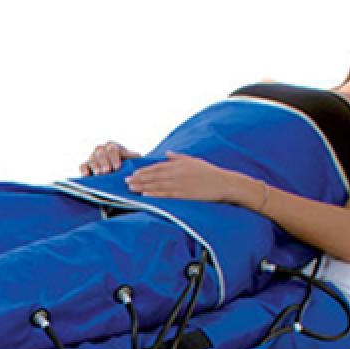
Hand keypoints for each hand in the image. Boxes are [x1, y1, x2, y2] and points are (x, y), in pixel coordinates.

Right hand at [79, 141, 139, 175]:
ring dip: (95, 166)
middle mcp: (101, 149)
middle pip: (100, 153)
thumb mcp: (132, 160)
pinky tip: (87, 176)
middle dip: (104, 162)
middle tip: (107, 171)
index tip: (118, 167)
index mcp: (112, 146)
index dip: (114, 157)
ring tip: (100, 174)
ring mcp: (91, 157)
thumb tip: (136, 157)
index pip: (112, 149)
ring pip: (92, 159)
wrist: (117, 174)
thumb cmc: (126, 166)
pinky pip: (82, 166)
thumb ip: (134, 157)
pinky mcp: (84, 165)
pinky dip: (84, 170)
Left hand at [125, 151, 239, 200]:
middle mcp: (177, 173)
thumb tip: (167, 153)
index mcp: (179, 164)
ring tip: (131, 188)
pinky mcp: (185, 194)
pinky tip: (145, 195)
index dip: (144, 170)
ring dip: (142, 186)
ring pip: (157, 185)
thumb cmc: (209, 172)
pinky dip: (155, 194)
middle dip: (139, 178)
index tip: (133, 173)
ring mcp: (180, 184)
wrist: (224, 183)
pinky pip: (166, 194)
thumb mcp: (194, 161)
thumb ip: (178, 157)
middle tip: (125, 181)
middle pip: (154, 176)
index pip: (157, 167)